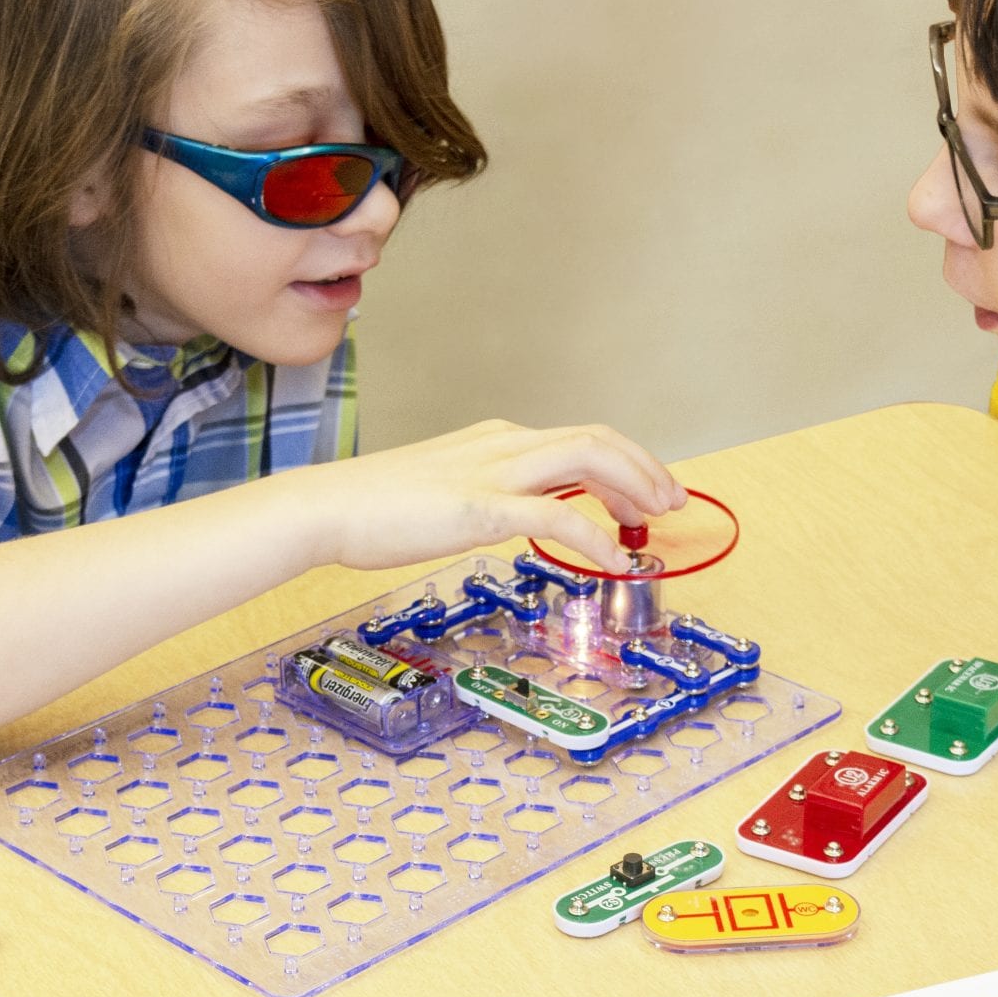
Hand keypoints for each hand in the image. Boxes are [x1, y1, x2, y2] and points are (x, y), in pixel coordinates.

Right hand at [292, 420, 685, 572]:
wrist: (325, 508)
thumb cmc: (374, 507)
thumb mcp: (444, 490)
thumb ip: (486, 494)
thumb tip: (517, 515)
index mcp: (495, 439)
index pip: (579, 437)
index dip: (626, 461)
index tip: (649, 492)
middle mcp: (501, 444)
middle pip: (597, 438)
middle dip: (645, 468)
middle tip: (671, 503)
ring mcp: (492, 472)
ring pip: (587, 457)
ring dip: (633, 487)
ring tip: (655, 521)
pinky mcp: (479, 508)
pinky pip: (556, 514)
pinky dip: (594, 534)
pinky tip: (612, 559)